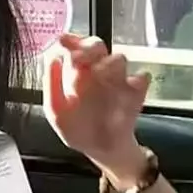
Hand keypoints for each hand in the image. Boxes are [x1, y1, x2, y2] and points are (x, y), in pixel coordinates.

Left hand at [43, 34, 150, 179]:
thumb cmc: (79, 130)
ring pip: (119, 58)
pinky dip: (135, 83)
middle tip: (79, 60)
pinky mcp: (136, 93)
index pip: (74, 46)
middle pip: (97, 45)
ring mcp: (118, 81)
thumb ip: (51, 85)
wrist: (102, 151)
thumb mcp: (56, 112)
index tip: (63, 43)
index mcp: (77, 72)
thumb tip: (52, 60)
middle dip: (88, 48)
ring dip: (108, 66)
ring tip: (99, 80)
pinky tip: (124, 96)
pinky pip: (141, 78)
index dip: (69, 41)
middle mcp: (98, 71)